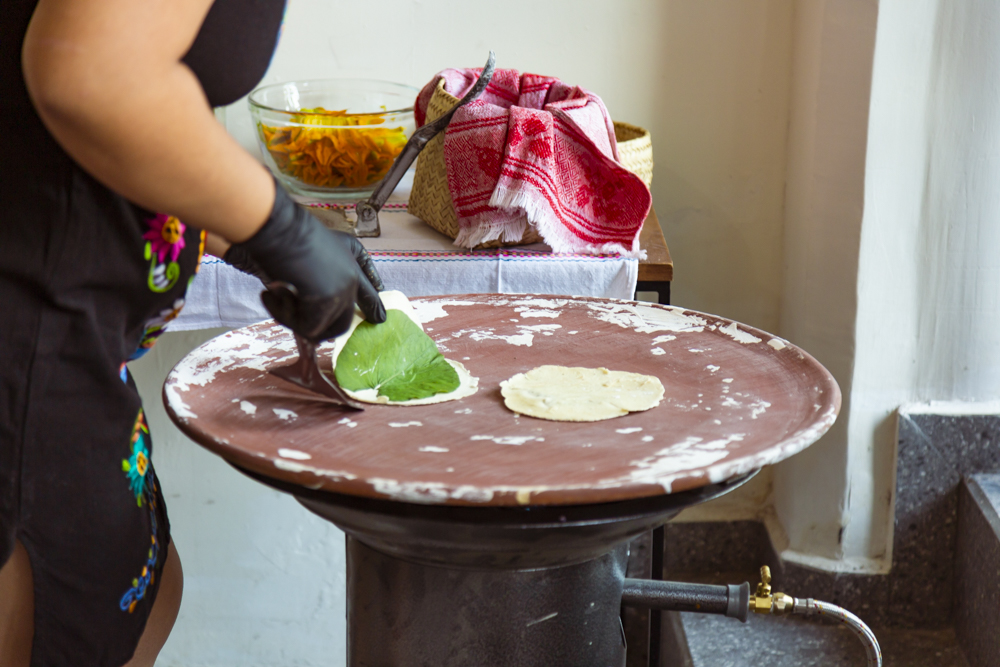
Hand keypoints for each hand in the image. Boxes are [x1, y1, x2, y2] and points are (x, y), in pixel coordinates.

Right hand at [230, 180, 386, 340]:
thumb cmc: (285, 235)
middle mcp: (351, 275)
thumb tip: (314, 303)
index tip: (380, 317)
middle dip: (324, 328)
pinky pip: (306, 327)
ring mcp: (342, 290)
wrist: (278, 227)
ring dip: (294, 318)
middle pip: (345, 319)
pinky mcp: (328, 300)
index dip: (373, 305)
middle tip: (301, 325)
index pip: (369, 289)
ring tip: (274, 296)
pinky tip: (269, 295)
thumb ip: (320, 276)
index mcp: (352, 256)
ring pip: (323, 327)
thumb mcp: (310, 252)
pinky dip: (283, 315)